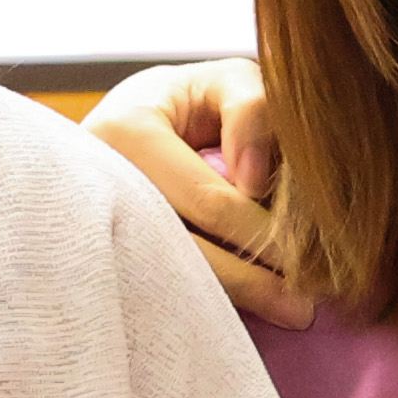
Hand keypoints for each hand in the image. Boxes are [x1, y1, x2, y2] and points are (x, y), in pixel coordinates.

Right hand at [86, 60, 301, 326]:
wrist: (131, 122)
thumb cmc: (193, 102)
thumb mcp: (228, 81)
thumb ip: (251, 110)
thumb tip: (253, 181)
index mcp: (126, 133)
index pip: (209, 201)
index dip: (260, 233)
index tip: (305, 258)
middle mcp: (99, 183)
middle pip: (186, 251)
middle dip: (250, 281)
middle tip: (304, 310)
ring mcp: (92, 225)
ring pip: (166, 279)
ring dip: (228, 302)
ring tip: (288, 317)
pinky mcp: (100, 255)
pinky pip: (153, 288)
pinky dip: (200, 301)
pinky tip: (242, 311)